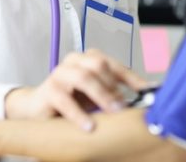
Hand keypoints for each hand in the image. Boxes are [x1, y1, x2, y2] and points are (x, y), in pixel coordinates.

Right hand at [5, 49, 147, 130]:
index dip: (132, 78)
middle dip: (114, 87)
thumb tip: (141, 103)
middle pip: (99, 65)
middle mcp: (75, 61)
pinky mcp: (48, 90)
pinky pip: (65, 100)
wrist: (38, 109)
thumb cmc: (72, 100)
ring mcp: (60, 73)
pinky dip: (79, 114)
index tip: (147, 92)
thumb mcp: (96, 97)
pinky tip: (89, 126)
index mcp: (90, 59)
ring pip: (84, 77)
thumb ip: (114, 95)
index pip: (115, 65)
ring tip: (112, 112)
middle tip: (124, 106)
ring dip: (102, 95)